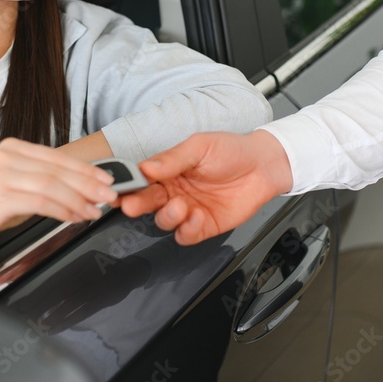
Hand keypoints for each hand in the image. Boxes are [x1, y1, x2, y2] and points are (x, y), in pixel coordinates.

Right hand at [0, 137, 116, 251]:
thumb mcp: (20, 185)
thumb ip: (46, 179)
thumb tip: (86, 184)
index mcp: (13, 148)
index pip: (58, 156)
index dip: (86, 169)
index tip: (107, 179)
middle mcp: (5, 156)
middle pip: (57, 170)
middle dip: (88, 184)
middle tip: (108, 196)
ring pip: (52, 186)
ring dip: (78, 200)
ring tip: (93, 211)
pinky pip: (40, 203)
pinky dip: (62, 211)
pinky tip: (74, 217)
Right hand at [118, 130, 293, 244]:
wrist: (263, 166)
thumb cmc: (232, 151)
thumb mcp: (200, 146)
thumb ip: (173, 158)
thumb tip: (146, 167)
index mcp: (168, 171)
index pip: (140, 180)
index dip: (128, 185)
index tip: (119, 188)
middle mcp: (174, 192)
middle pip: (146, 203)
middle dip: (136, 205)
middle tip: (132, 204)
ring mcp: (188, 210)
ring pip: (164, 221)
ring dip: (167, 216)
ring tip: (180, 205)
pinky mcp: (204, 226)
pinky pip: (186, 235)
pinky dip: (187, 229)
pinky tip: (197, 216)